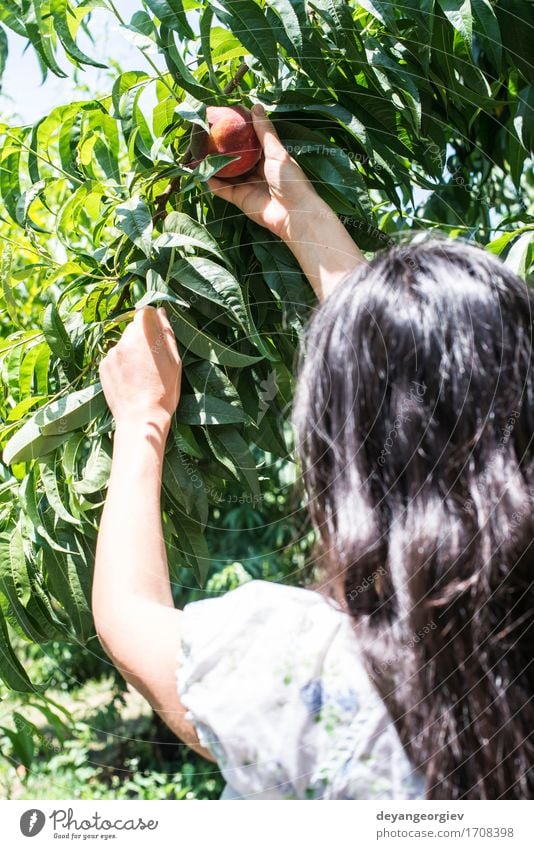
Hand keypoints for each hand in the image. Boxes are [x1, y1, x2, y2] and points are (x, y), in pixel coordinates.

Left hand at [99, 306, 180, 435]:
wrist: (141, 419)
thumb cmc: (164, 392)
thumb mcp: (174, 362)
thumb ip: (166, 333)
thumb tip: (161, 312)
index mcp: (144, 336)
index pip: (145, 312)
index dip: (152, 321)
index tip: (157, 335)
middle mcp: (124, 340)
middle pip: (134, 329)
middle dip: (143, 339)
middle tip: (152, 362)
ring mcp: (111, 354)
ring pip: (123, 345)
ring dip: (131, 353)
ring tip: (141, 375)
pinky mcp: (103, 367)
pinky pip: (114, 359)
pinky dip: (122, 365)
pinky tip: (130, 381)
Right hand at [207, 103, 321, 240]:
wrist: (294, 214)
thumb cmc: (291, 181)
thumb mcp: (277, 152)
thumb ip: (264, 131)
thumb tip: (255, 106)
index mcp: (269, 159)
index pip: (251, 142)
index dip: (239, 132)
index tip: (225, 119)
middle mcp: (258, 172)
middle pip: (237, 158)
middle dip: (224, 149)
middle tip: (208, 135)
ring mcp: (248, 186)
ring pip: (228, 173)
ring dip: (215, 165)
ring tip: (200, 152)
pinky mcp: (241, 199)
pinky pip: (223, 190)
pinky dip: (213, 182)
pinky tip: (202, 172)